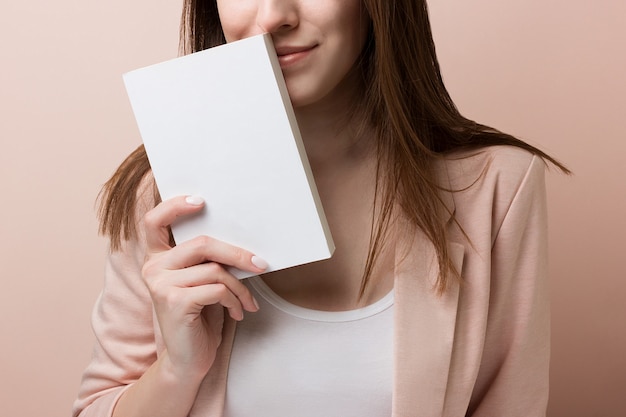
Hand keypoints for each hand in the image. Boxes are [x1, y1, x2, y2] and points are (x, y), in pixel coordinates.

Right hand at [141, 195, 265, 379]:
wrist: (187, 360)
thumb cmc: (198, 318)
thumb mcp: (200, 283)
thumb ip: (206, 260)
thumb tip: (241, 241)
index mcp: (157, 258)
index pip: (154, 222)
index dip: (175, 206)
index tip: (200, 200)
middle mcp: (152, 267)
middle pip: (201, 243)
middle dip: (238, 254)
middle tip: (261, 263)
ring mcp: (160, 284)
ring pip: (215, 269)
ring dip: (240, 287)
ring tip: (248, 302)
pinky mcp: (173, 301)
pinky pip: (217, 289)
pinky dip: (235, 300)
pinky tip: (238, 311)